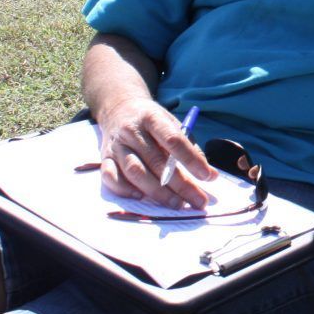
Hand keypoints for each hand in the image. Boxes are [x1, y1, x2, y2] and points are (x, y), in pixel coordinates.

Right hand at [95, 98, 215, 209]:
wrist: (118, 109)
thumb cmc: (151, 122)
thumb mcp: (172, 123)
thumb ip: (190, 147)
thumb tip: (209, 175)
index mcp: (152, 118)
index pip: (173, 140)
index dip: (191, 159)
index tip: (208, 176)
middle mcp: (132, 131)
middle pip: (156, 161)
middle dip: (180, 185)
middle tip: (197, 201)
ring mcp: (116, 145)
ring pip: (135, 171)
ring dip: (157, 192)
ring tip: (176, 204)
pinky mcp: (104, 158)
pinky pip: (110, 177)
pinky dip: (124, 190)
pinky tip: (140, 198)